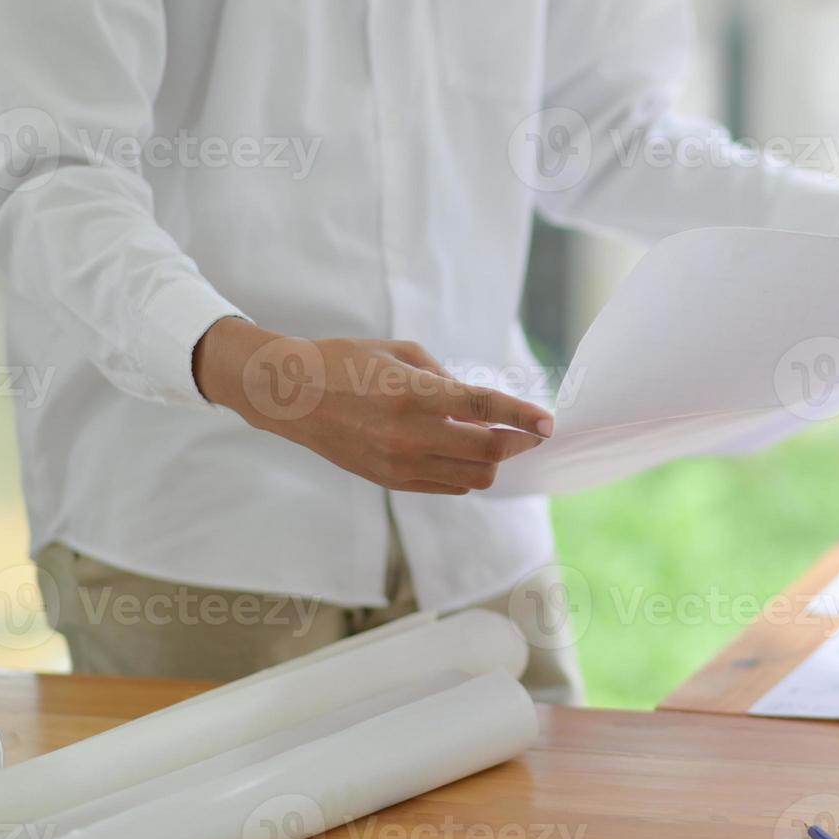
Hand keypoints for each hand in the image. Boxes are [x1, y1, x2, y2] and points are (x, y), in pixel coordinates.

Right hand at [194, 318, 552, 494]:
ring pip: (474, 476)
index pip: (485, 409)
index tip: (549, 422)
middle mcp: (409, 435)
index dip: (523, 416)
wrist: (290, 396)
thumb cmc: (345, 362)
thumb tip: (479, 404)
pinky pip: (449, 486)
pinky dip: (467, 472)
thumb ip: (446, 377)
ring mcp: (399, 463)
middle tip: (529, 431)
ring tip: (497, 442)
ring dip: (494, 460)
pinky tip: (465, 454)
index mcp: (413, 395)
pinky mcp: (390, 481)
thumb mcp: (400, 352)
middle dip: (518, 442)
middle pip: (489, 452)